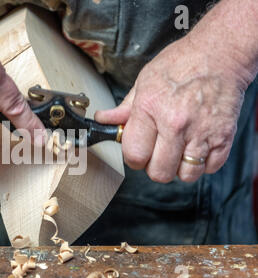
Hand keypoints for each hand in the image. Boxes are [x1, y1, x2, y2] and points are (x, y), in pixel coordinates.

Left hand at [95, 35, 248, 182]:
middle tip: (158, 152)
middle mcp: (175, 124)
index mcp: (150, 108)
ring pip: (186, 175)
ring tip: (179, 150)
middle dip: (155, 166)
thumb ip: (125, 108)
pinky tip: (197, 146)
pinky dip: (204, 163)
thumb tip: (105, 120)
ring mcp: (201, 132)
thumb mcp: (144, 81)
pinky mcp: (224, 136)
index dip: (134, 158)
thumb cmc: (182, 63)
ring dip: (180, 167)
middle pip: (159, 172)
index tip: (138, 152)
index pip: (134, 155)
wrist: (220, 52)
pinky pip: (210, 168)